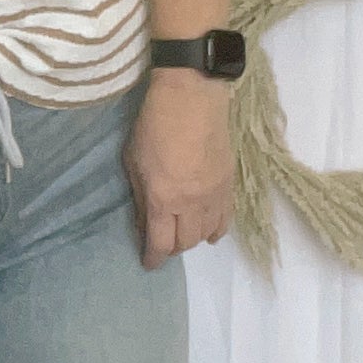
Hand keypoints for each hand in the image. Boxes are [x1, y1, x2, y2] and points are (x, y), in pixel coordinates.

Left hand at [122, 71, 235, 268]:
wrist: (191, 98)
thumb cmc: (153, 125)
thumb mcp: (133, 161)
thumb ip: (140, 196)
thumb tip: (144, 224)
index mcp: (163, 199)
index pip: (160, 243)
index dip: (153, 258)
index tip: (149, 264)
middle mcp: (191, 204)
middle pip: (185, 243)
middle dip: (171, 249)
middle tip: (162, 243)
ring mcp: (214, 195)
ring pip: (206, 234)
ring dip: (192, 239)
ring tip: (182, 234)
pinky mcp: (229, 184)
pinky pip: (225, 219)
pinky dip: (215, 229)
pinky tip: (208, 230)